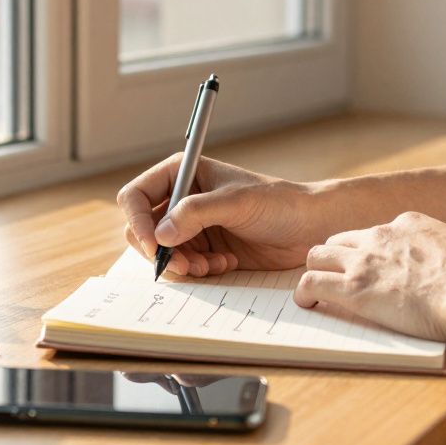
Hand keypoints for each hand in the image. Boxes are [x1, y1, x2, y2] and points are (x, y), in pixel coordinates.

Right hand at [117, 155, 324, 276]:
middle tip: (186, 264)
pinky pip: (182, 266)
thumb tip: (160, 235)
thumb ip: (195, 213)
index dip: (139, 222)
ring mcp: (191, 226)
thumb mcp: (236, 202)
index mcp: (182, 173)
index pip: (136, 196)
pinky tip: (224, 264)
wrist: (309, 227)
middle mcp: (180, 199)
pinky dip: (197, 270)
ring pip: (161, 252)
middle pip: (142, 229)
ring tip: (211, 265)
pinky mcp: (204, 248)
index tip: (155, 247)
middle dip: (160, 251)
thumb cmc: (278, 203)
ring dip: (181, 264)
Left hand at [294, 212, 445, 342]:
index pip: (376, 233)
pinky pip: (311, 284)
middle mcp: (382, 235)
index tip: (372, 268)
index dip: (370, 252)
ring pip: (317, 256)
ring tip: (315, 291)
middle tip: (336, 279)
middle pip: (339, 240)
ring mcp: (364, 260)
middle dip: (335, 259)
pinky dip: (304, 294)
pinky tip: (308, 305)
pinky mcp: (353, 288)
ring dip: (315, 272)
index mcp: (410, 224)